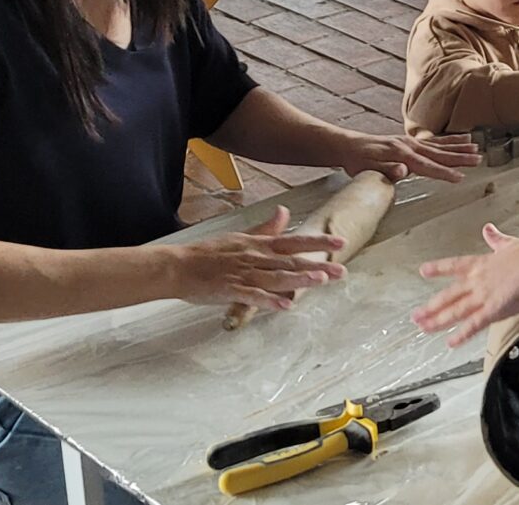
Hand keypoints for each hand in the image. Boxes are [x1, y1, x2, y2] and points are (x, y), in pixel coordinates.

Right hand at [169, 206, 348, 312]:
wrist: (177, 266)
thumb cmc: (208, 254)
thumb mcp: (241, 236)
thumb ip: (266, 228)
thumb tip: (284, 212)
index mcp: (258, 244)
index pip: (293, 241)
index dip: (317, 241)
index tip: (340, 241)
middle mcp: (255, 257)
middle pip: (290, 262)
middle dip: (317, 265)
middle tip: (341, 271)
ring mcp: (242, 273)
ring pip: (275, 276)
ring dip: (298, 279)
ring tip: (320, 281)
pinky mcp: (229, 289)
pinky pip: (252, 296)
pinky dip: (268, 300)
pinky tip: (284, 306)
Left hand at [340, 130, 479, 182]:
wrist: (349, 146)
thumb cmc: (358, 161)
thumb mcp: (367, 169)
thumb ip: (386, 171)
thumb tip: (402, 171)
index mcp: (400, 155)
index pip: (426, 166)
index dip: (444, 173)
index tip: (460, 177)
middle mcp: (409, 146)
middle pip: (439, 153)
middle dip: (460, 157)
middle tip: (478, 160)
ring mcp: (411, 142)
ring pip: (440, 145)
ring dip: (459, 147)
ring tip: (476, 148)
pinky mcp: (411, 141)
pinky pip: (435, 141)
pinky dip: (450, 140)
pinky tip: (463, 139)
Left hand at [414, 224, 518, 344]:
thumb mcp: (511, 243)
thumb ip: (497, 239)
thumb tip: (488, 229)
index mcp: (482, 263)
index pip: (454, 266)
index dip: (438, 269)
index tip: (423, 271)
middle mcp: (478, 280)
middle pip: (449, 295)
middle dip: (431, 307)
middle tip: (416, 316)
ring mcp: (483, 295)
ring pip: (455, 311)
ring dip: (438, 321)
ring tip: (424, 328)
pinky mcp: (493, 308)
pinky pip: (474, 324)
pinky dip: (461, 334)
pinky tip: (451, 342)